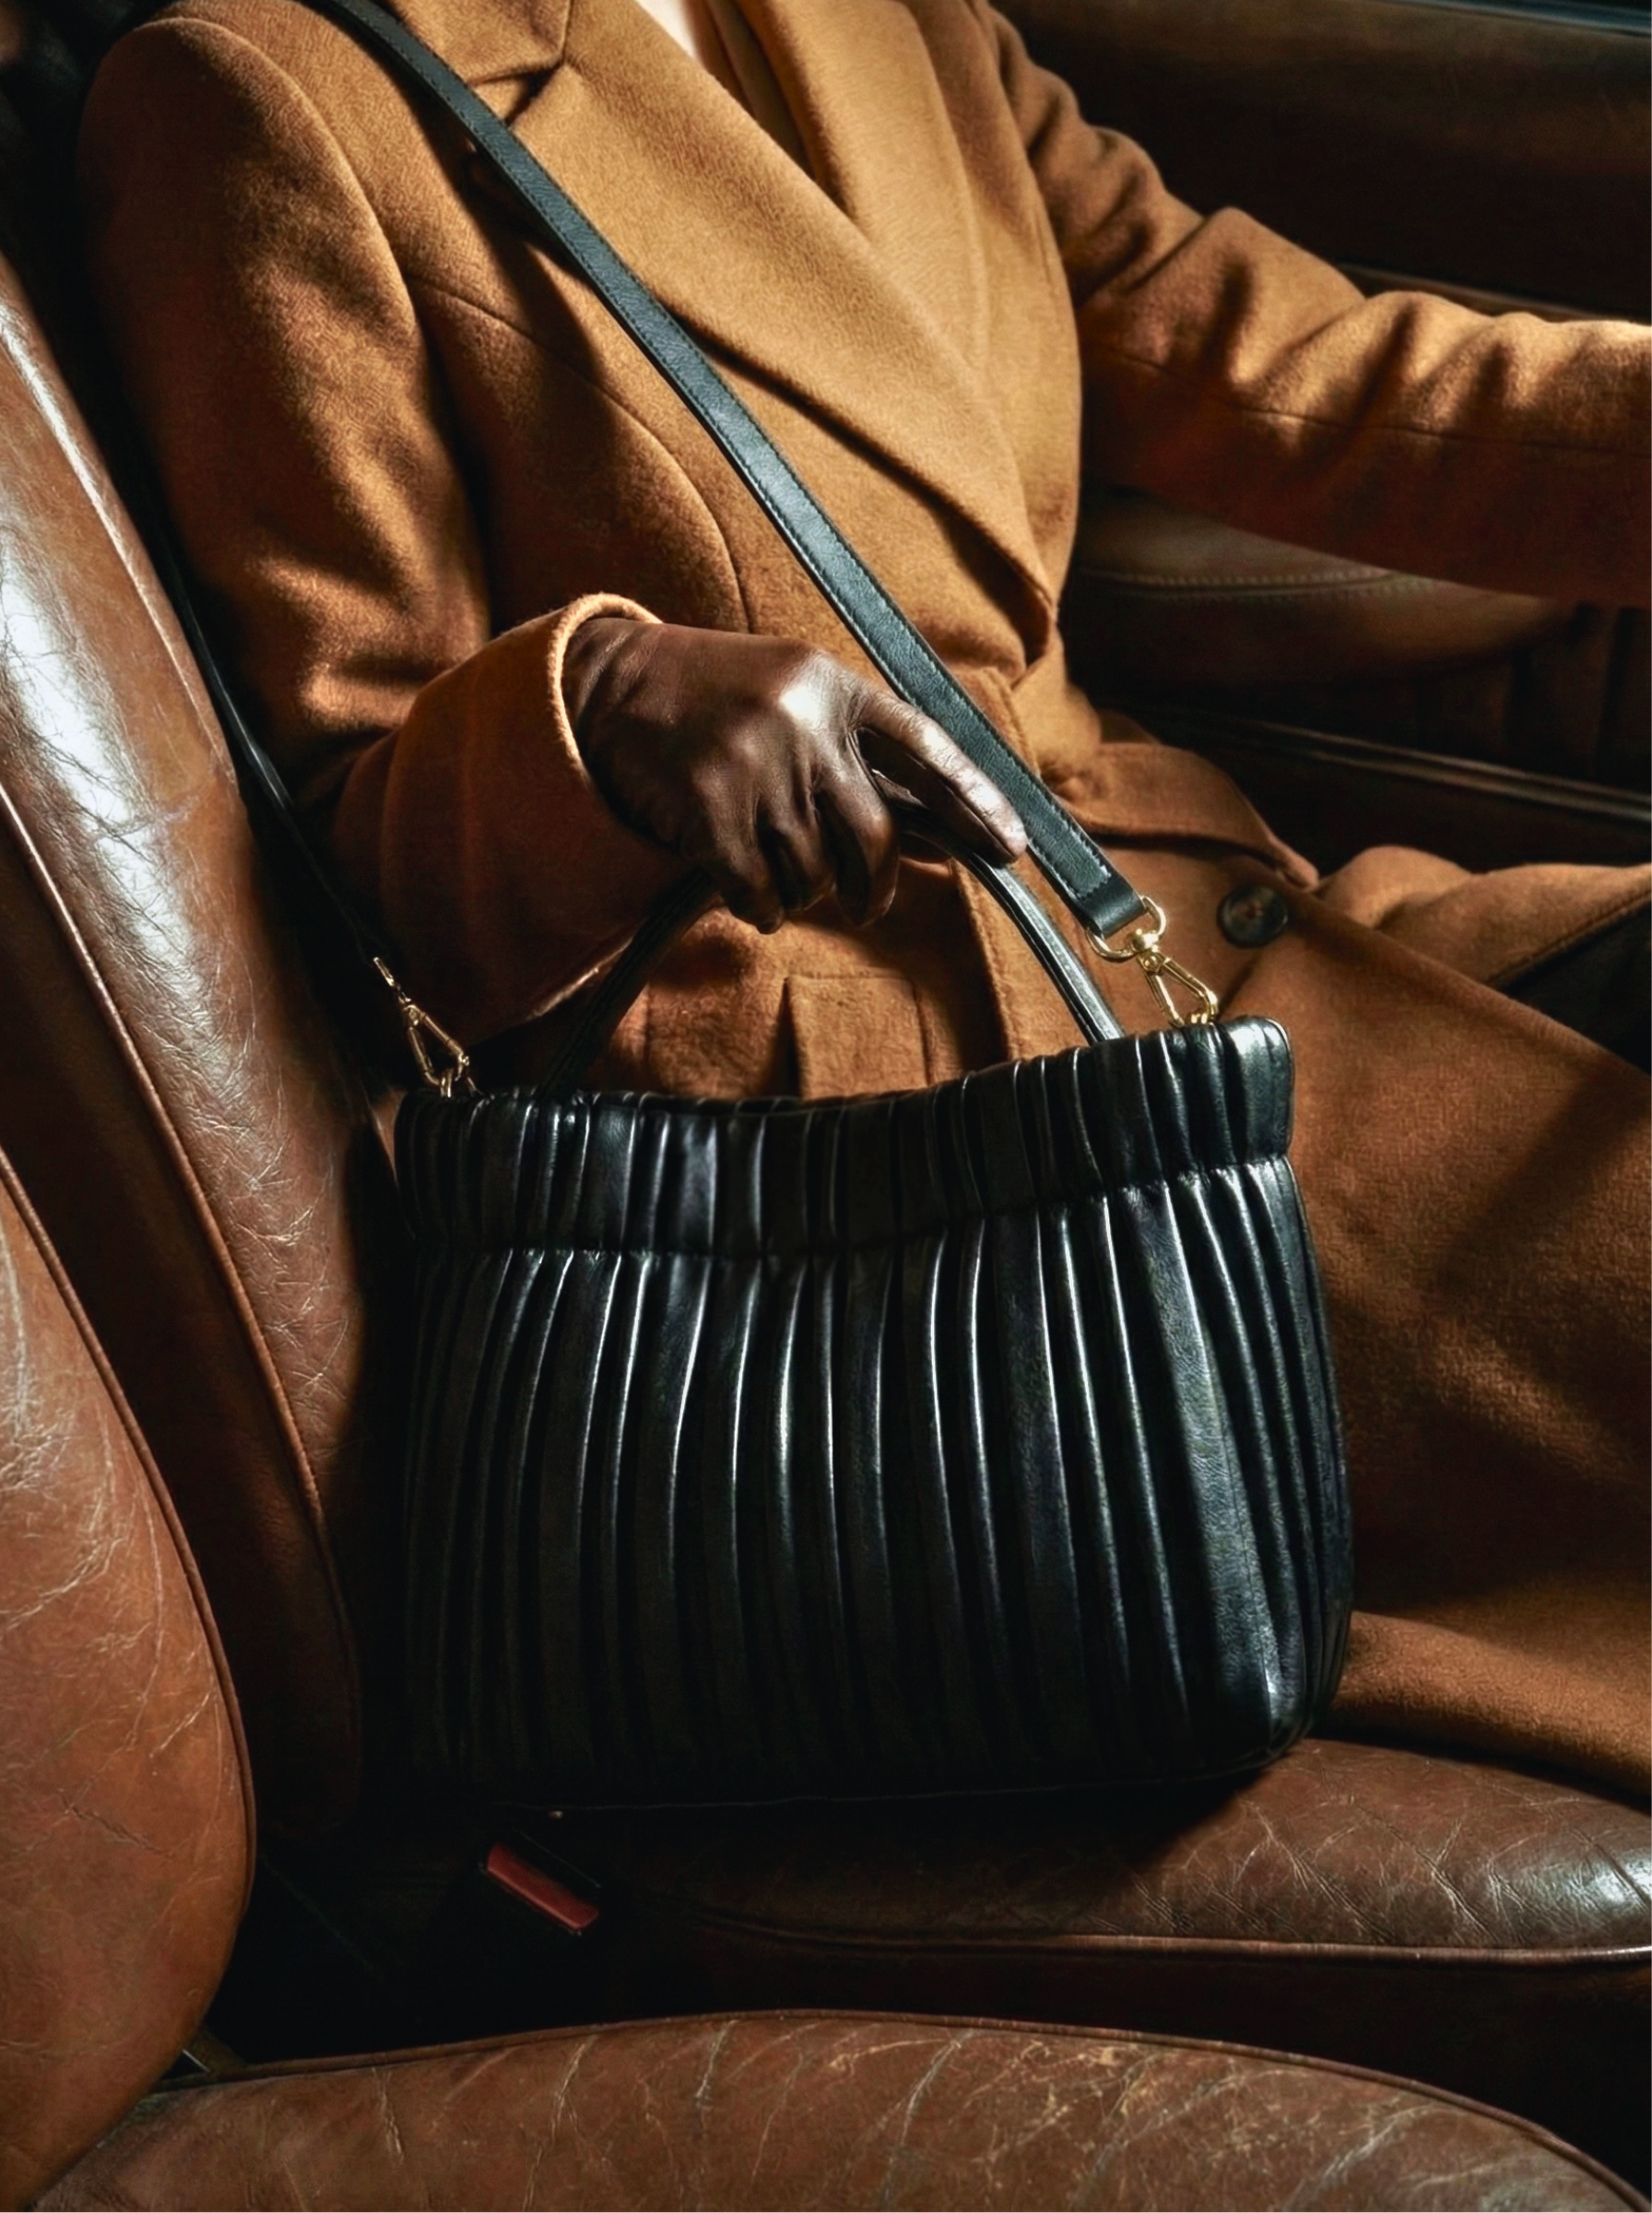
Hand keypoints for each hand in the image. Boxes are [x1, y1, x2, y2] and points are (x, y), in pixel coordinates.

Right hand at [563, 619, 1025, 931]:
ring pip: (815, 873)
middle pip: (873, 837)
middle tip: (869, 906)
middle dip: (876, 887)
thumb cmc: (714, 701)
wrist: (611, 687)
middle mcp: (802, 722)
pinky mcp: (713, 811)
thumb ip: (854, 756)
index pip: (924, 747)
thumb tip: (935, 831)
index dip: (973, 799)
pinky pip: (764, 893)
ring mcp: (757, 765)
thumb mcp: (791, 697)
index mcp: (832, 687)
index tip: (1009, 844)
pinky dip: (760, 906)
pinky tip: (744, 888)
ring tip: (768, 862)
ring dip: (799, 889)